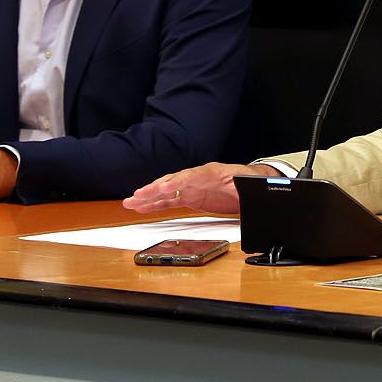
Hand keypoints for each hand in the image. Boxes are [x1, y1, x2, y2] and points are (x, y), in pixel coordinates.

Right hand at [123, 162, 273, 214]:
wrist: (251, 185)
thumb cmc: (249, 183)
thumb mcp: (248, 186)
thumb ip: (241, 189)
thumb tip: (241, 190)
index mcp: (211, 172)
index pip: (190, 176)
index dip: (176, 182)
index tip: (164, 188)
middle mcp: (197, 178)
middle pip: (172, 182)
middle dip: (154, 189)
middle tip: (138, 195)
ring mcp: (191, 188)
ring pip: (166, 192)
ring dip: (148, 197)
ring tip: (130, 202)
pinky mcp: (190, 197)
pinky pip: (169, 201)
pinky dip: (155, 205)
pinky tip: (141, 208)